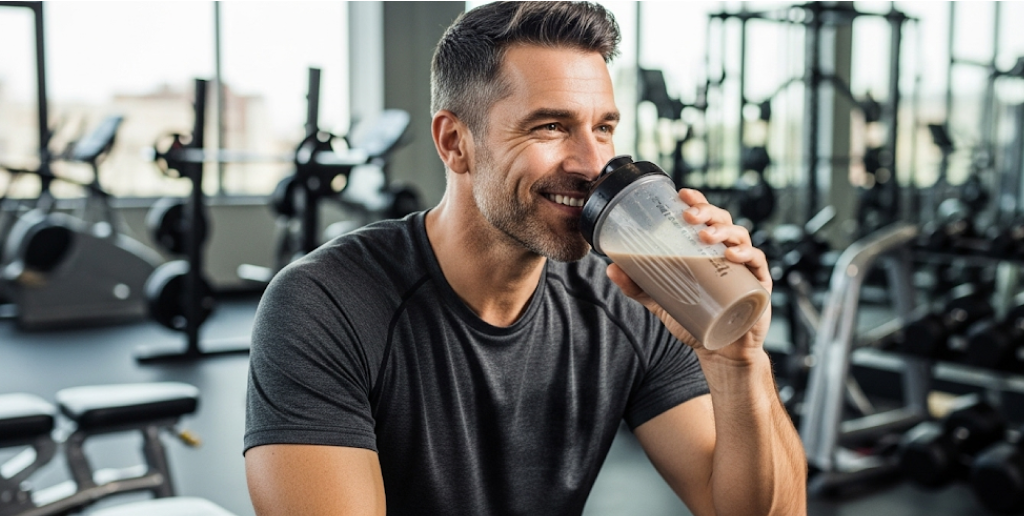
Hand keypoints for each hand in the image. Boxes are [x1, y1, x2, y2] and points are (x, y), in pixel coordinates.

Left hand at [606, 188, 772, 361]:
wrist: (720, 350)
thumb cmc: (695, 320)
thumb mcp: (662, 302)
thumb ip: (638, 286)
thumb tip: (611, 268)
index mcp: (708, 249)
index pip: (705, 217)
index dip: (697, 201)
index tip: (681, 194)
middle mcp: (728, 251)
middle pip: (723, 220)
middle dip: (707, 212)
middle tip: (689, 216)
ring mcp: (745, 267)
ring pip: (740, 236)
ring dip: (724, 231)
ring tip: (706, 237)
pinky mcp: (759, 285)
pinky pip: (758, 262)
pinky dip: (747, 254)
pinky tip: (733, 256)